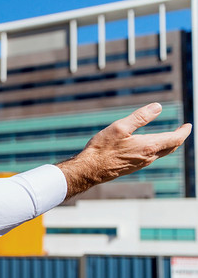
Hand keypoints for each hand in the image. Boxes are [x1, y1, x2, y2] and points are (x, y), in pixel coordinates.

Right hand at [57, 102, 191, 198]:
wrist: (90, 170)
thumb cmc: (102, 148)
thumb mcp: (120, 127)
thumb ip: (140, 117)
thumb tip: (158, 107)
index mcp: (148, 146)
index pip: (175, 139)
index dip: (183, 131)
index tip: (188, 125)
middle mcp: (148, 157)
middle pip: (171, 147)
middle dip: (178, 138)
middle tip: (182, 130)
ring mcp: (140, 164)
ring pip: (161, 153)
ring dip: (168, 144)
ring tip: (168, 137)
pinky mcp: (132, 168)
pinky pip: (151, 158)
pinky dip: (157, 150)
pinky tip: (149, 147)